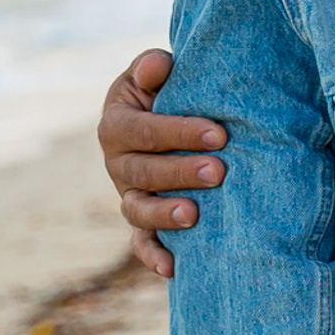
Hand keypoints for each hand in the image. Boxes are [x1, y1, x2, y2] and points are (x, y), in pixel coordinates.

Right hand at [99, 48, 227, 276]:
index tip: (218, 133)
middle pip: (143, 172)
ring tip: (194, 215)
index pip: (142, 130)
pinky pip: (141, 243)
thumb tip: (159, 66)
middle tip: (219, 172)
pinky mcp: (141, 221)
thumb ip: (153, 68)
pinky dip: (152, 256)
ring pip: (139, 210)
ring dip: (164, 215)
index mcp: (116, 125)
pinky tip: (173, 268)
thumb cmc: (166, 93)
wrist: (164, 120)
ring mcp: (128, 195)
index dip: (178, 132)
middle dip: (180, 172)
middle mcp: (117, 164)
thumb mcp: (153, 76)